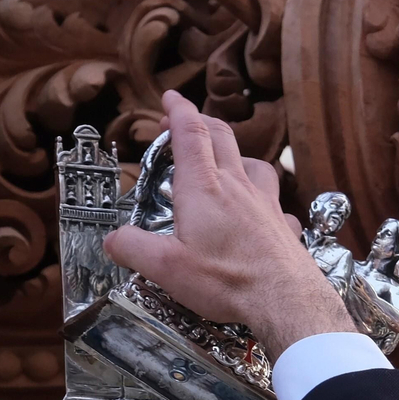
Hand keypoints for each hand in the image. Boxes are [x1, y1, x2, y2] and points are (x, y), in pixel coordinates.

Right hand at [102, 91, 354, 362]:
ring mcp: (265, 202)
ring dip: (234, 153)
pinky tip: (258, 210)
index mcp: (204, 188)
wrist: (286, 300)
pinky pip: (273, 200)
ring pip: (252, 162)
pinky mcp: (282, 224)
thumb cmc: (227, 280)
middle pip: (222, 136)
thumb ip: (132, 248)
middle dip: (200, 122)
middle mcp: (237, 185)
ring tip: (224, 161)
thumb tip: (113, 240)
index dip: (178, 110)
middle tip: (183, 123)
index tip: (169, 99)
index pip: (191, 133)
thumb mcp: (165, 268)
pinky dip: (260, 196)